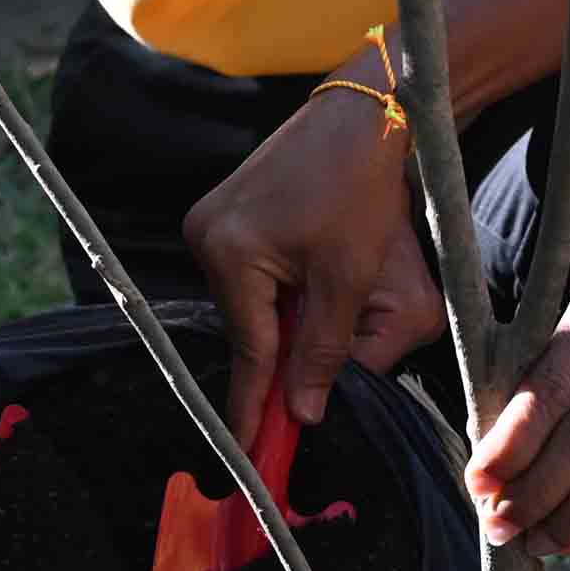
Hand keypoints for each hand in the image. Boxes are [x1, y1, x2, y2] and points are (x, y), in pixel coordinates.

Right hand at [186, 69, 448, 439]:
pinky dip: (291, 286)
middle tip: (323, 368)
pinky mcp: (231, 211)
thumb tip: (302, 413)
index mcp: (228, 252)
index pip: (249, 350)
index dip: (252, 406)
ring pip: (258, 301)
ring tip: (342, 281)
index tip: (246, 457)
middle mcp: (205, 236)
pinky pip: (256, 272)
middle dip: (291, 347)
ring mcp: (212, 220)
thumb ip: (324, 348)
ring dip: (296, 311)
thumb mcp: (350, 275)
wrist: (364, 113)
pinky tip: (324, 266)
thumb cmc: (361, 187)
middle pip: (253, 325)